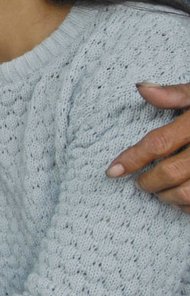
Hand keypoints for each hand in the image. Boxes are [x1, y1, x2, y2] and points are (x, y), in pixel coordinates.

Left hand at [107, 82, 189, 211]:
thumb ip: (174, 94)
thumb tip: (140, 88)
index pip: (158, 143)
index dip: (133, 159)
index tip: (113, 171)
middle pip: (170, 173)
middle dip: (148, 182)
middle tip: (141, 182)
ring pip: (187, 193)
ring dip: (168, 197)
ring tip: (161, 192)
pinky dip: (188, 207)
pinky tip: (183, 200)